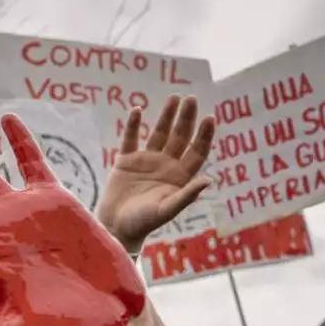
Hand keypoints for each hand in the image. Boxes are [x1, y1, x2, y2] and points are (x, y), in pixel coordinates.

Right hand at [98, 95, 214, 253]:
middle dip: (186, 118)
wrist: (115, 228)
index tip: (209, 118)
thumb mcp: (166, 210)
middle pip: (180, 137)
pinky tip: (136, 110)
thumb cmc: (142, 223)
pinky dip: (132, 125)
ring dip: (166, 116)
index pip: (196, 151)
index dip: (204, 135)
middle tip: (191, 99)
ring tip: (174, 98)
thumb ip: (186, 195)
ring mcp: (145, 162)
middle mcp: (165, 165)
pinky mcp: (125, 162)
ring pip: (159, 134)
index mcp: (179, 177)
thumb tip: (208, 180)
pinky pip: (130, 139)